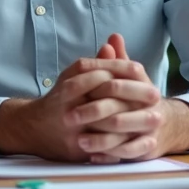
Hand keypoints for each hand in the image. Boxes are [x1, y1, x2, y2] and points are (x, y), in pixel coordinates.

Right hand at [0, 36, 157, 160]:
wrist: (33, 128)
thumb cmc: (61, 99)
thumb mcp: (73, 77)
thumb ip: (95, 63)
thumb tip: (114, 42)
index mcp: (67, 83)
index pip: (95, 70)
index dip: (119, 68)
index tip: (141, 69)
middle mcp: (66, 103)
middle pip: (101, 93)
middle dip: (131, 93)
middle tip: (154, 93)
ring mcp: (70, 126)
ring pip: (103, 121)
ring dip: (131, 118)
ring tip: (151, 115)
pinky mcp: (74, 147)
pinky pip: (101, 145)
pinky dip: (120, 141)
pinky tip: (138, 137)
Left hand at [71, 34, 188, 160]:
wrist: (163, 122)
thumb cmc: (136, 96)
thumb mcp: (129, 77)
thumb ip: (118, 60)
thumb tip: (113, 37)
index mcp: (144, 84)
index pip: (118, 82)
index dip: (94, 84)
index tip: (70, 88)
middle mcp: (151, 105)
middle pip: (118, 108)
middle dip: (92, 113)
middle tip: (68, 117)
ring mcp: (151, 127)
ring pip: (123, 134)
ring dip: (100, 139)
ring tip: (79, 141)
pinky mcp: (149, 146)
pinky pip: (129, 152)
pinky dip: (110, 154)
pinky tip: (92, 156)